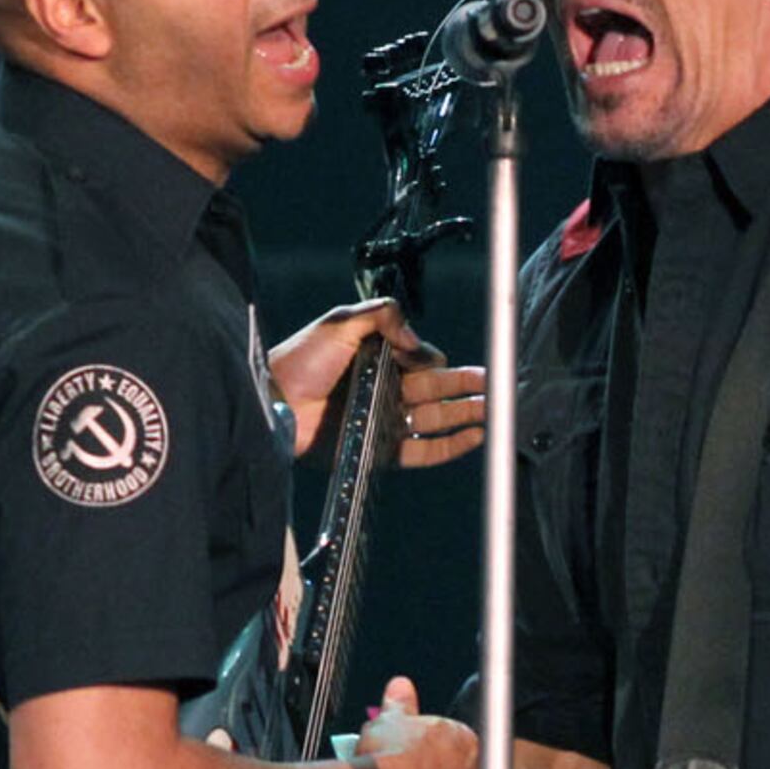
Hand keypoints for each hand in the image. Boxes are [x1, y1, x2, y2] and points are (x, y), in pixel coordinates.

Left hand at [269, 297, 485, 463]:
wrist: (273, 400)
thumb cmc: (300, 359)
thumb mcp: (341, 322)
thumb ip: (383, 316)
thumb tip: (420, 342)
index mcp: (378, 359)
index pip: (423, 361)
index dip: (440, 362)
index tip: (455, 364)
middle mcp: (385, 390)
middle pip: (437, 391)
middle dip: (467, 389)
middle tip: (496, 388)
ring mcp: (384, 421)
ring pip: (435, 420)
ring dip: (467, 416)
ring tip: (494, 412)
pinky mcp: (380, 451)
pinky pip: (423, 452)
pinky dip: (450, 446)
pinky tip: (474, 436)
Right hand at [337, 676, 476, 768]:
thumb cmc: (393, 753)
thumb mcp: (392, 716)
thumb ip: (401, 701)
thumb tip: (401, 686)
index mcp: (466, 740)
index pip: (452, 732)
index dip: (428, 732)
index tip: (411, 733)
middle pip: (445, 758)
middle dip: (423, 754)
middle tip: (398, 749)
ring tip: (389, 768)